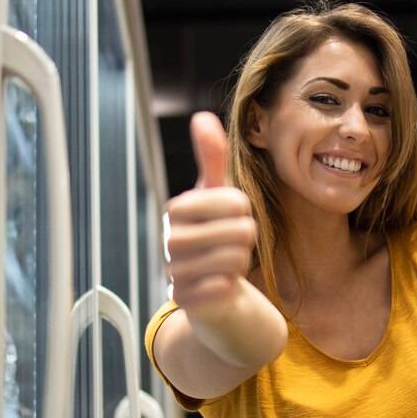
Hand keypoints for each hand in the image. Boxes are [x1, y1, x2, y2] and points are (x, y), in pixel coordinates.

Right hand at [165, 113, 257, 322]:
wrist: (210, 288)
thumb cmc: (214, 235)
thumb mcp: (216, 194)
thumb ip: (212, 158)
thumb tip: (202, 117)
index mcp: (177, 210)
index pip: (235, 201)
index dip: (244, 210)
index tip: (231, 217)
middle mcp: (170, 240)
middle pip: (241, 230)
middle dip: (246, 238)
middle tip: (232, 243)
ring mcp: (174, 271)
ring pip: (236, 259)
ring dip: (239, 261)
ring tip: (225, 262)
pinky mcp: (184, 300)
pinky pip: (225, 286)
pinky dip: (230, 284)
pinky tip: (219, 284)